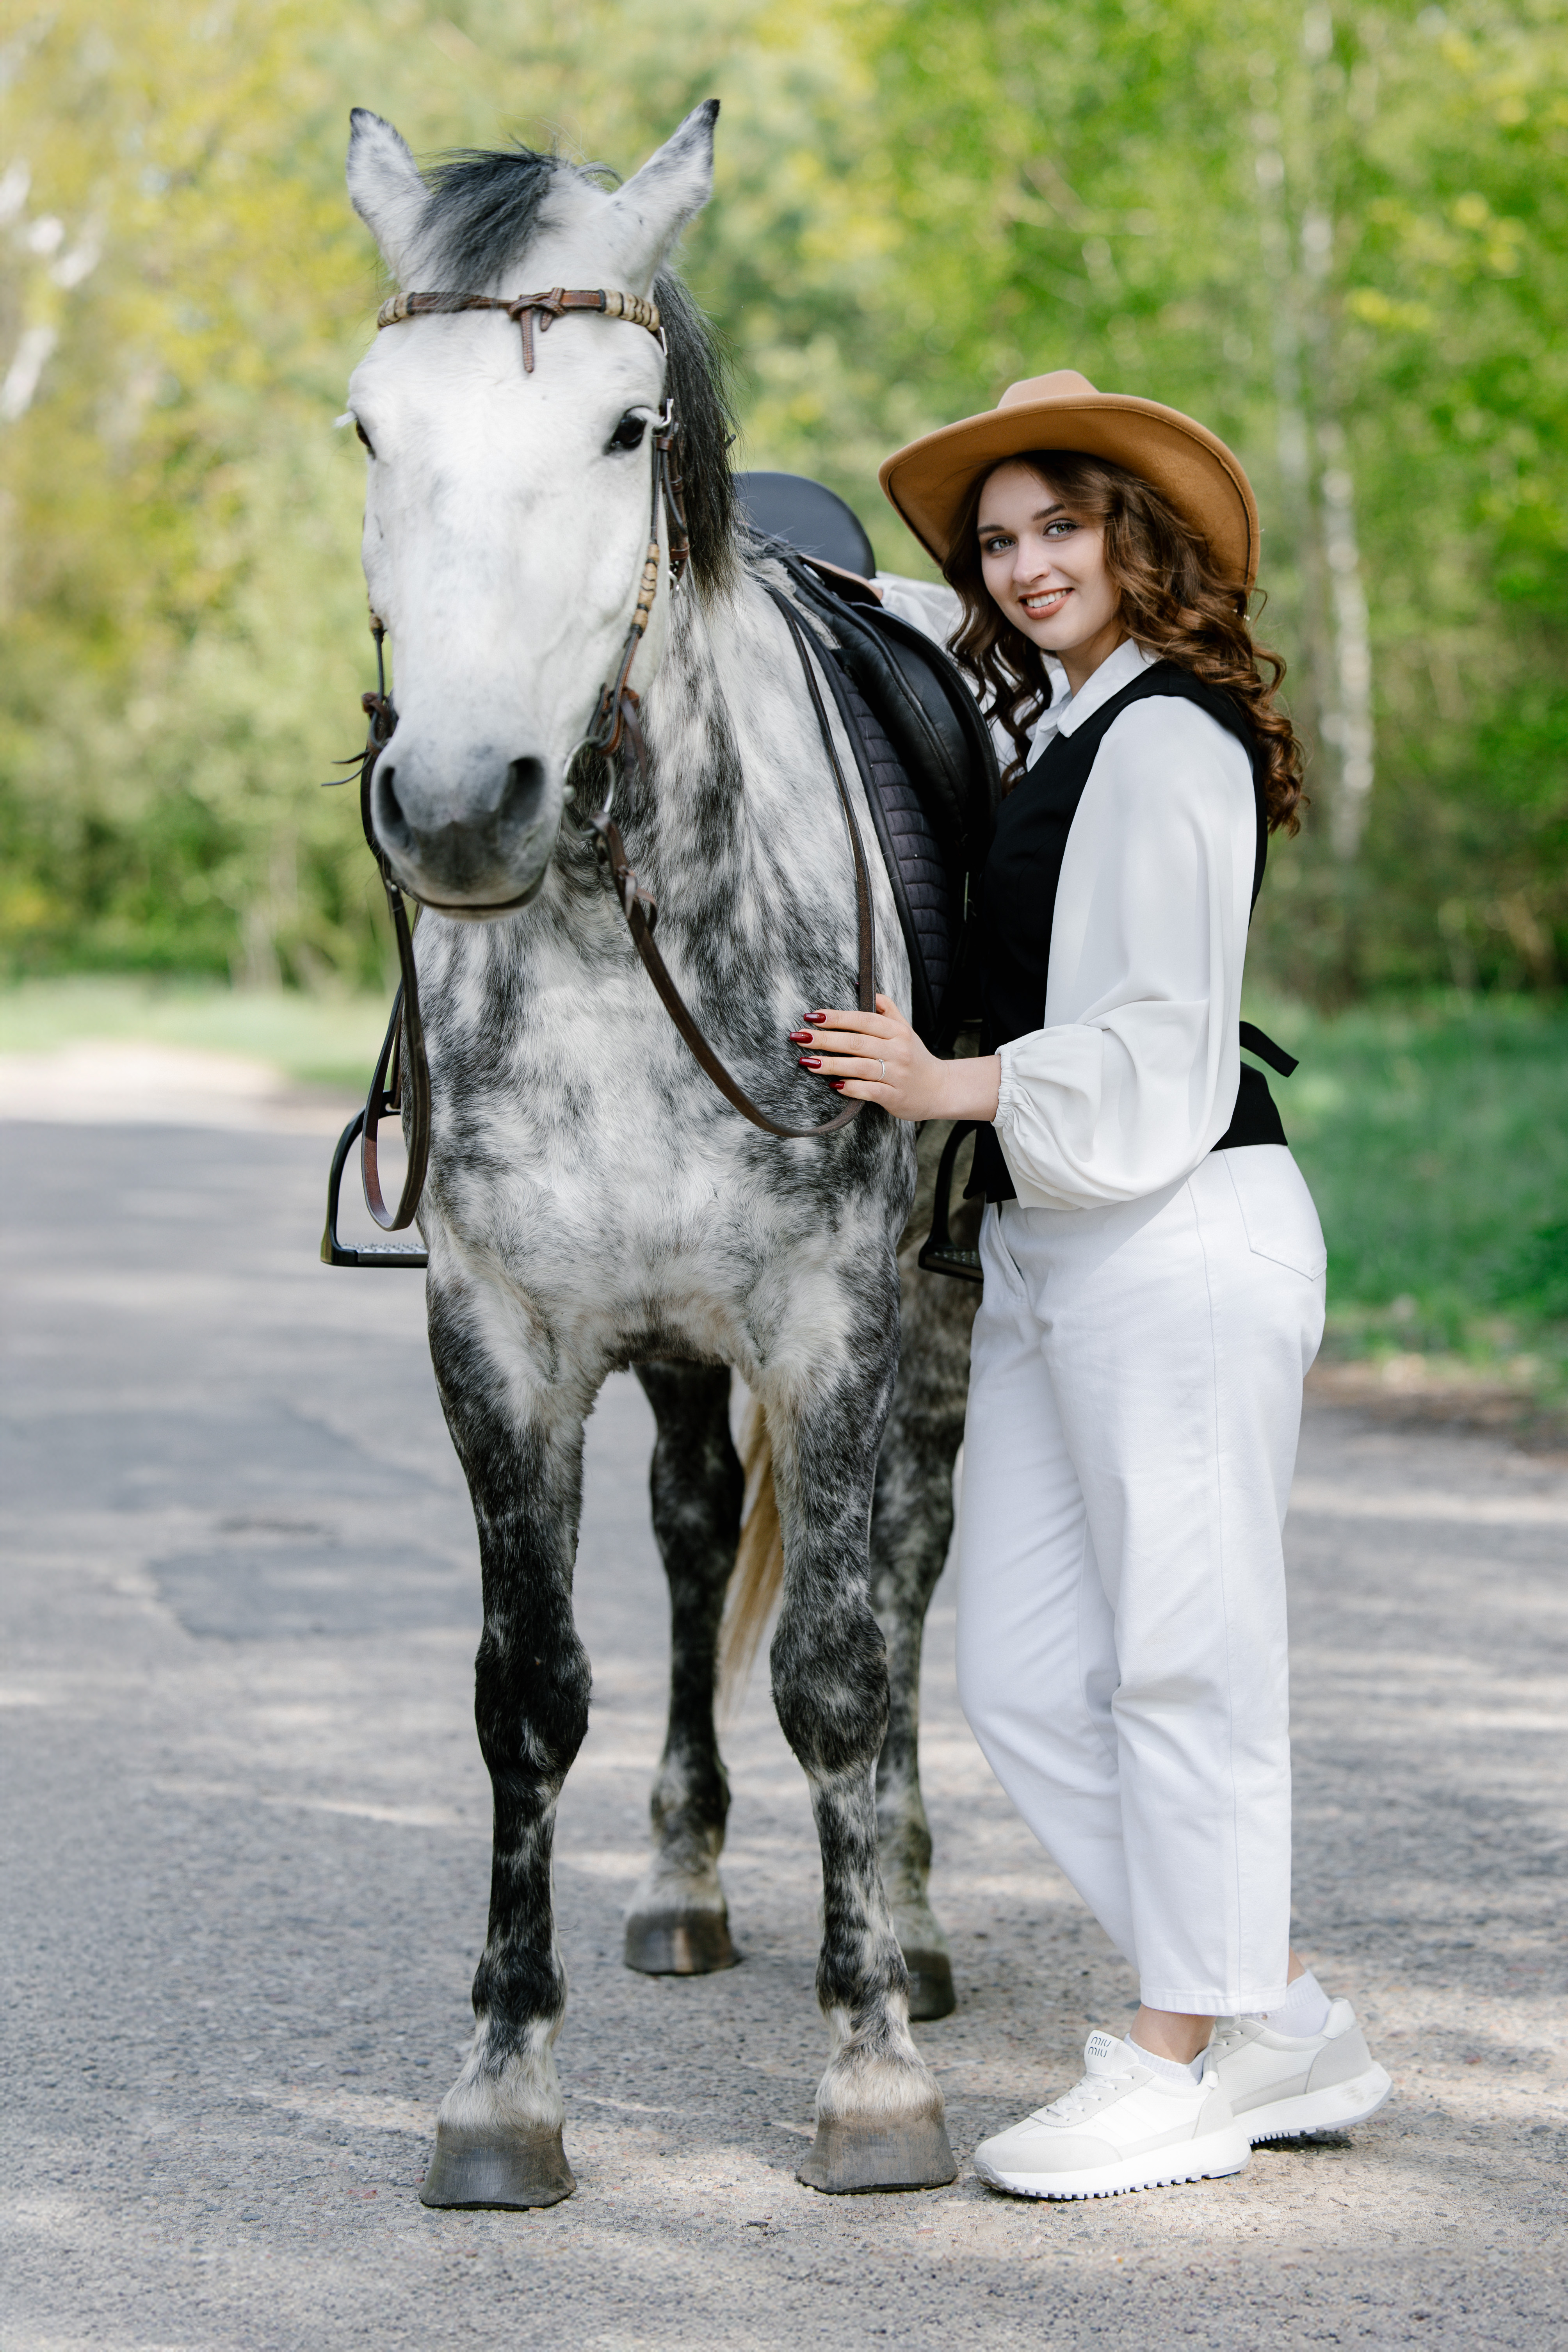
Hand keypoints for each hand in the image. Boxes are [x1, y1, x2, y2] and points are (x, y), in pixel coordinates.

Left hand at [788, 995, 1000, 1124]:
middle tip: (800, 1037)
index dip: (837, 1017)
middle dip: (825, 1039)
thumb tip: (863, 988)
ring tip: (807, 1062)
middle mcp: (898, 1050)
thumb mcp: (905, 1029)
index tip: (812, 1016)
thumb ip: (886, 1009)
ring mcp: (897, 1074)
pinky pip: (869, 1091)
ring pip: (860, 1066)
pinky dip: (851, 1088)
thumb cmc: (915, 1057)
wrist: (941, 1089)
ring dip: (832, 1064)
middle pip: (857, 1042)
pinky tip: (833, 1085)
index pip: (863, 1019)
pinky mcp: (895, 1096)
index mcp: (897, 1031)